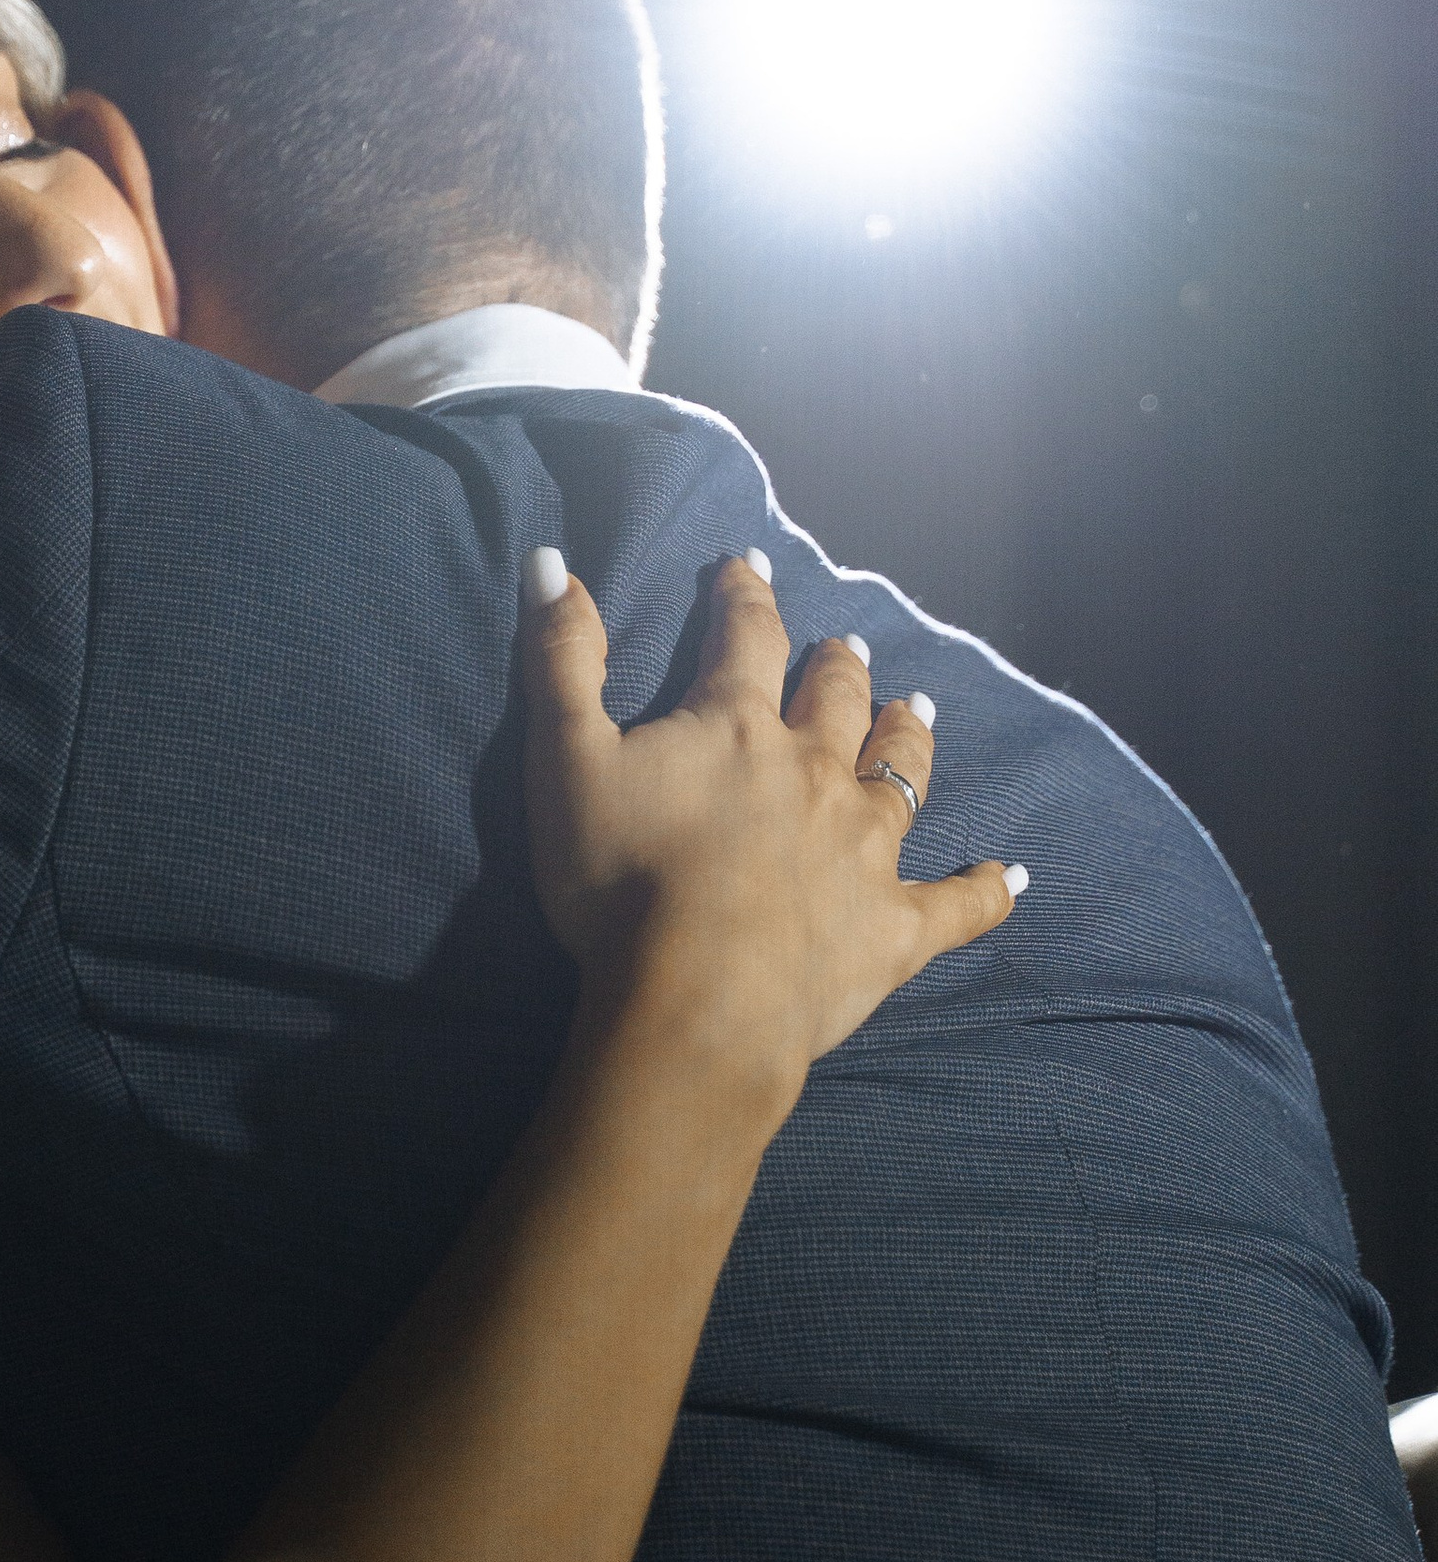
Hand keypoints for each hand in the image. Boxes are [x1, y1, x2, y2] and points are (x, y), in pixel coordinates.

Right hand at [519, 545, 1021, 1115]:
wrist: (697, 1000)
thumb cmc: (621, 881)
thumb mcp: (566, 760)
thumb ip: (561, 660)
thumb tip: (550, 561)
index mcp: (738, 727)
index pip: (747, 639)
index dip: (746, 597)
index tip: (750, 566)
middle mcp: (816, 772)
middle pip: (838, 702)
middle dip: (839, 669)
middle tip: (847, 650)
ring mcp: (866, 850)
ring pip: (901, 778)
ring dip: (909, 741)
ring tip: (918, 713)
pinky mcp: (895, 928)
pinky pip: (957, 905)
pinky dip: (986, 891)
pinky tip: (1012, 877)